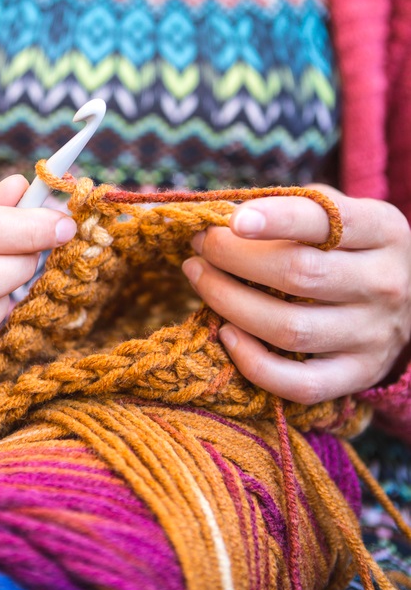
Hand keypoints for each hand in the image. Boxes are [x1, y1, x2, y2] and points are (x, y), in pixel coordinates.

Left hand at [182, 187, 410, 403]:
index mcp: (382, 231)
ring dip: (230, 303)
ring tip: (199, 277)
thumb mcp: (339, 213)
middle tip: (201, 245)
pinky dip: (255, 364)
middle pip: (299, 274)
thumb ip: (291, 206)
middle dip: (234, 257)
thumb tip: (222, 211)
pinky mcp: (357, 374)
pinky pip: (300, 383)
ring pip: (291, 329)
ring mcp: (373, 335)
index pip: (328, 221)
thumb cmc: (350, 245)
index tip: (232, 219)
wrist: (409, 298)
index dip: (277, 218)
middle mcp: (384, 283)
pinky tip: (226, 334)